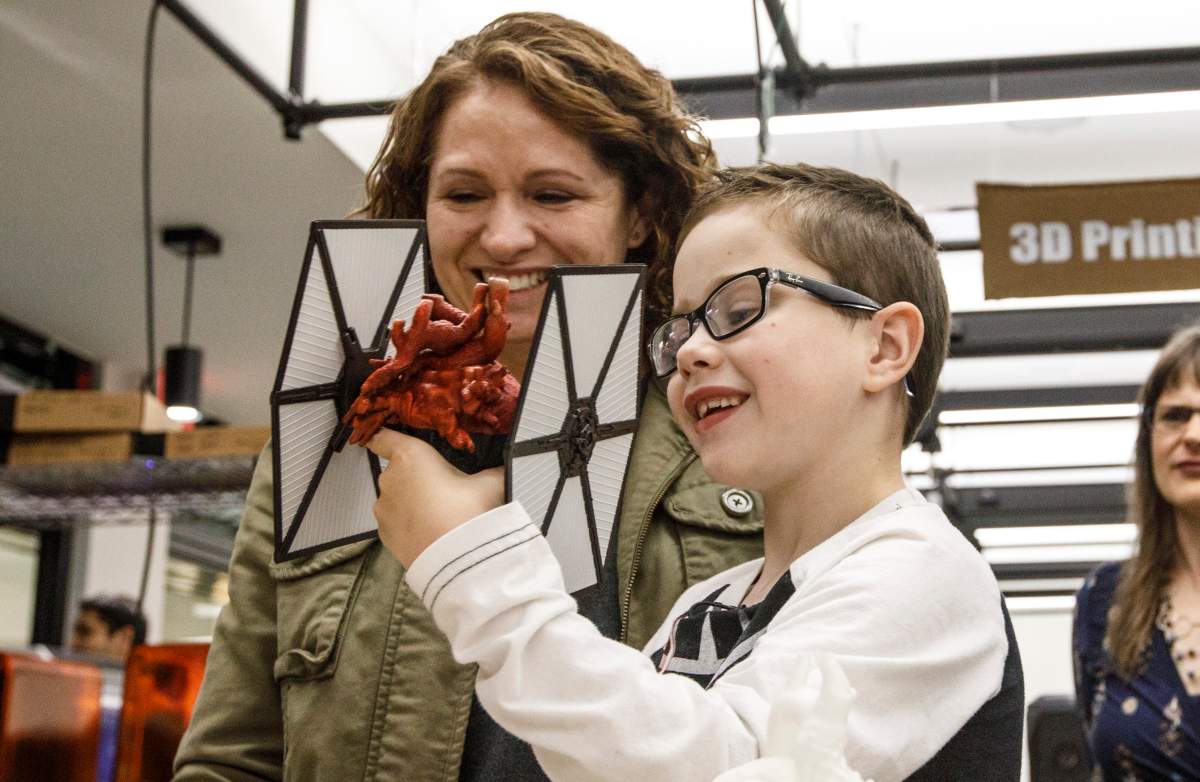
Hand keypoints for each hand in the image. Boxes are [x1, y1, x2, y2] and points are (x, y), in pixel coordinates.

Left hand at [366, 429, 503, 567]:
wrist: (457, 561)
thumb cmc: (469, 511)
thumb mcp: (491, 483)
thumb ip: (494, 470)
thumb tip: (506, 466)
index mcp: (410, 456)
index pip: (381, 437)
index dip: (383, 436)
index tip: (390, 441)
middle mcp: (389, 479)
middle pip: (397, 471)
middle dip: (415, 477)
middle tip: (443, 490)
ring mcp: (383, 508)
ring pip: (396, 498)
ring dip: (411, 502)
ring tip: (438, 516)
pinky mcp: (383, 534)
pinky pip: (395, 522)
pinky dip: (408, 524)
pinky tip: (429, 532)